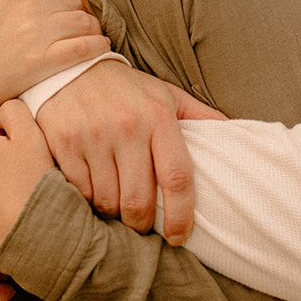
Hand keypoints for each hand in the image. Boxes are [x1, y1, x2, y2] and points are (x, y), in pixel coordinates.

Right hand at [0, 0, 109, 159]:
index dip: (57, 2)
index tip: (58, 16)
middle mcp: (27, 7)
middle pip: (71, 2)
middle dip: (74, 15)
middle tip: (75, 31)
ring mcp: (37, 34)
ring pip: (83, 21)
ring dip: (90, 29)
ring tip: (91, 39)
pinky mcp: (44, 62)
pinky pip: (85, 46)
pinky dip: (97, 45)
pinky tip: (100, 49)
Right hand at [36, 61, 225, 244]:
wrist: (71, 63)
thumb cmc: (126, 88)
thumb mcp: (165, 94)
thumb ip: (200, 116)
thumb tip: (237, 134)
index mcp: (159, 116)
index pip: (177, 178)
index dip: (180, 217)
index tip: (178, 236)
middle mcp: (127, 126)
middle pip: (138, 201)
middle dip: (141, 224)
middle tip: (140, 224)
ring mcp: (92, 134)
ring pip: (107, 201)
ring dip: (112, 212)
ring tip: (114, 204)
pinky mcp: (63, 141)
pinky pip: (79, 191)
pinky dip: (87, 200)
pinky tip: (92, 190)